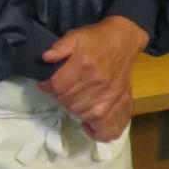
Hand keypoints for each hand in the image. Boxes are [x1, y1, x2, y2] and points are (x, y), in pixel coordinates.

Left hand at [38, 16, 147, 138]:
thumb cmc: (96, 40)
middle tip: (64, 88)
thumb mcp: (75, 36)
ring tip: (76, 98)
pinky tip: (88, 124)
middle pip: (66, 102)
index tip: (48, 81)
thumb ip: (59, 47)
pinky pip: (108, 129)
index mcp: (84, 66)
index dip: (46, 85)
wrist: (123, 42)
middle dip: (59, 96)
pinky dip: (97, 132)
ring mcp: (109, 99)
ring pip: (81, 114)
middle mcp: (97, 85)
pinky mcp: (121, 106)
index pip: (54, 86)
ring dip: (74, 108)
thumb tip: (45, 58)